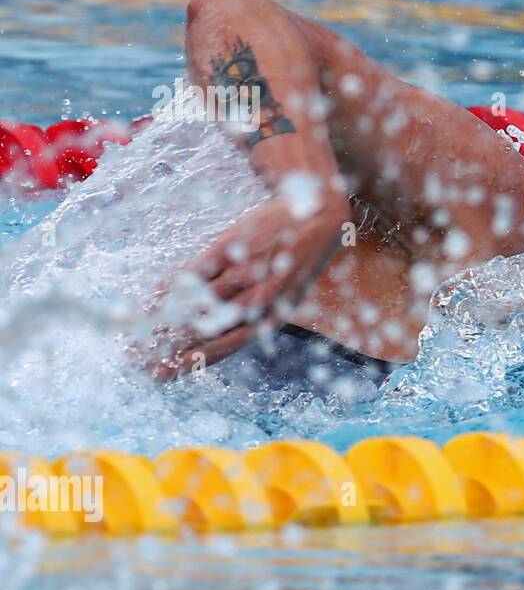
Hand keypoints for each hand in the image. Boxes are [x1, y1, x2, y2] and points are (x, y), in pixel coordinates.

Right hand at [144, 191, 350, 379]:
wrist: (318, 215)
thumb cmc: (295, 261)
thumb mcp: (284, 295)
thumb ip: (253, 317)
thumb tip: (211, 337)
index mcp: (273, 315)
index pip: (226, 345)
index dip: (192, 360)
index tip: (160, 373)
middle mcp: (261, 297)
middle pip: (208, 328)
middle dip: (171, 346)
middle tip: (138, 359)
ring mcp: (247, 270)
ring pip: (200, 303)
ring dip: (166, 321)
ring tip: (138, 334)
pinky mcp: (235, 244)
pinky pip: (198, 270)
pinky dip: (174, 286)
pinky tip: (153, 299)